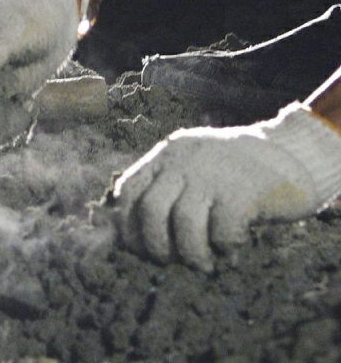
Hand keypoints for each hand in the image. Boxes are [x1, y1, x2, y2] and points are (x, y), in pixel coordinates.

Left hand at [111, 103, 340, 271]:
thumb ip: (166, 190)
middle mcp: (184, 161)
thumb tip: (133, 238)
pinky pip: (222, 230)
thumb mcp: (192, 167)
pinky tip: (230, 251)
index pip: (129, 189)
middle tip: (169, 260)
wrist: (289, 152)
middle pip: (151, 208)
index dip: (127, 225)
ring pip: (184, 222)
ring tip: (204, 264)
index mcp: (167, 155)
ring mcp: (212, 174)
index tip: (138, 249)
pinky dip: (224, 248)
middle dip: (154, 245)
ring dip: (191, 254)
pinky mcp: (242, 191)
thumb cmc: (234, 173)